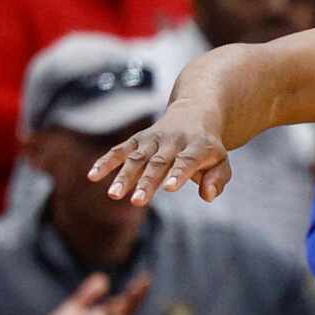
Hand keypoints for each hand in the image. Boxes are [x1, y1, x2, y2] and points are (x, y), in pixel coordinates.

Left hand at [29, 272, 150, 314]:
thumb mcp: (75, 307)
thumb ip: (89, 294)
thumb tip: (104, 278)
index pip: (125, 303)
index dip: (136, 291)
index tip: (146, 277)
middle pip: (126, 311)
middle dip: (137, 297)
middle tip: (146, 282)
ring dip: (127, 308)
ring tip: (135, 293)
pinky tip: (107, 314)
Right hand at [90, 100, 230, 205]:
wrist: (194, 113)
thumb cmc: (208, 147)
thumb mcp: (221, 161)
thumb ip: (218, 179)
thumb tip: (207, 195)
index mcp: (197, 146)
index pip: (187, 161)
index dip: (178, 173)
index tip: (169, 188)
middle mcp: (173, 141)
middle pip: (158, 163)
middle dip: (146, 182)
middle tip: (137, 202)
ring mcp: (153, 139)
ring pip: (136, 158)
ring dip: (124, 176)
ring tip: (113, 195)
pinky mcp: (138, 139)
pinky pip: (120, 150)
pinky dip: (106, 162)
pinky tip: (93, 176)